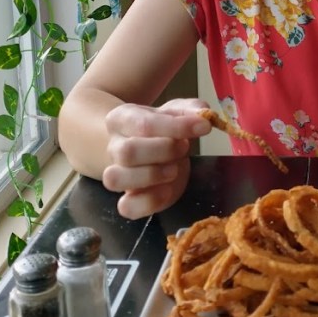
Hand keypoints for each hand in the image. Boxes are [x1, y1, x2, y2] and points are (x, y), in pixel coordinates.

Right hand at [101, 98, 212, 218]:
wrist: (156, 149)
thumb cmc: (164, 128)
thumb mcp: (178, 111)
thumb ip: (191, 109)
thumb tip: (202, 116)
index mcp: (122, 118)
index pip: (143, 124)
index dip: (176, 127)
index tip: (203, 127)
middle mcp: (114, 146)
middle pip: (127, 152)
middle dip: (164, 151)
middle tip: (184, 148)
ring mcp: (116, 174)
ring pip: (115, 179)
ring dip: (152, 175)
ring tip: (174, 169)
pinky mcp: (127, 200)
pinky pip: (126, 207)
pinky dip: (150, 201)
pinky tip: (167, 189)